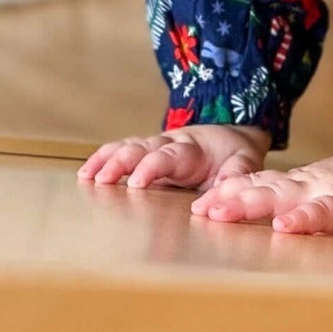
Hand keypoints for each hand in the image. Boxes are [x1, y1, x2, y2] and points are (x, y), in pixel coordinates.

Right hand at [81, 121, 269, 191]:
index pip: (167, 156)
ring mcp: (154, 147)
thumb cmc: (234, 152)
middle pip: (139, 149)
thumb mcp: (245, 161)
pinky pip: (121, 151)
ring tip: (87, 178)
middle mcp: (168, 144)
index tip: (137, 185)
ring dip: (106, 161)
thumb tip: (214, 198)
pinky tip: (87, 173)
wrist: (230, 132)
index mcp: (191, 148)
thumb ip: (234, 176)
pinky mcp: (146, 153)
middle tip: (101, 181)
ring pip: (126, 147)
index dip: (151, 169)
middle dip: (119, 164)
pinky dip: (103, 159)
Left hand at [190, 148, 332, 237]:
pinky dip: (303, 219)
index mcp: (298, 186)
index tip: (200, 202)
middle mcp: (304, 188)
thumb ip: (297, 204)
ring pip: (282, 197)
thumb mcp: (322, 195)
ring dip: (251, 203)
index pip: (257, 185)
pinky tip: (284, 226)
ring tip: (223, 211)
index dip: (228, 191)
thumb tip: (266, 218)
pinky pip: (323, 214)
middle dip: (228, 199)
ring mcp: (324, 195)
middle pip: (260, 190)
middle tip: (200, 208)